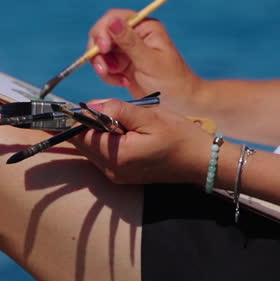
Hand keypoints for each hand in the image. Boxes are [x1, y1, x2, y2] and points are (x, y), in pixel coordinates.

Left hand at [72, 99, 209, 185]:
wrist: (202, 161)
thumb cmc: (180, 136)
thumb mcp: (150, 116)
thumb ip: (117, 110)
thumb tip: (90, 106)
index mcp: (117, 156)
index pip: (80, 136)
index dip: (76, 118)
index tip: (77, 105)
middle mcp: (112, 170)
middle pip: (82, 144)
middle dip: (84, 124)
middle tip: (100, 107)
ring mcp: (117, 175)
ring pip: (91, 149)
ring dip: (95, 132)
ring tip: (115, 117)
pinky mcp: (123, 175)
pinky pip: (103, 155)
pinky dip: (104, 140)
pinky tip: (120, 129)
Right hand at [87, 9, 202, 111]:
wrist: (181, 104)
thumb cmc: (172, 82)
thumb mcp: (149, 62)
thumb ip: (129, 42)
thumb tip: (112, 21)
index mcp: (145, 27)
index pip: (115, 17)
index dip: (104, 31)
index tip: (103, 49)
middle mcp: (135, 34)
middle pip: (103, 33)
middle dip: (99, 52)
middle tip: (105, 70)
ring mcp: (128, 49)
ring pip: (101, 50)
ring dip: (103, 66)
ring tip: (119, 80)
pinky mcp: (122, 64)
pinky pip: (105, 65)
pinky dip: (108, 75)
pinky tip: (123, 82)